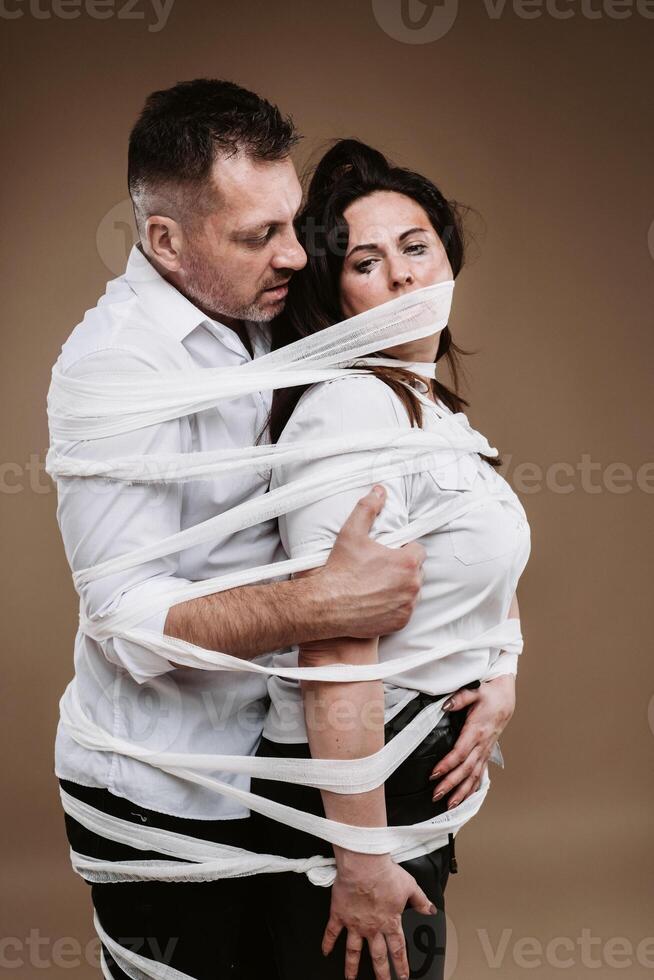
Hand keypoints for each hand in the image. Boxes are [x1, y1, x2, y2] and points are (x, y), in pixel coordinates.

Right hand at [320, 485, 425, 638]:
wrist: (327, 605)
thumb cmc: (340, 569)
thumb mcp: (351, 533)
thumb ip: (368, 508)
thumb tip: (379, 490)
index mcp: (407, 561)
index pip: (417, 550)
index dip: (403, 550)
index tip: (388, 553)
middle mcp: (413, 585)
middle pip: (417, 571)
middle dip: (403, 569)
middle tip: (381, 569)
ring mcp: (408, 605)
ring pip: (411, 592)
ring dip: (401, 588)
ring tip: (378, 585)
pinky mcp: (401, 622)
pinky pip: (405, 611)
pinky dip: (395, 607)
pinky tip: (377, 601)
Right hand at [323, 854, 434, 979]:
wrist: (364, 865)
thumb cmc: (385, 874)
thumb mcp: (410, 886)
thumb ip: (421, 901)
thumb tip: (430, 910)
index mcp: (390, 922)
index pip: (398, 949)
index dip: (401, 965)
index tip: (403, 976)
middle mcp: (372, 927)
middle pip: (377, 956)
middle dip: (381, 972)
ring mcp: (354, 923)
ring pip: (353, 950)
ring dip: (352, 966)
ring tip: (350, 978)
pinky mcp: (340, 914)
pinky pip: (332, 932)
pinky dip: (327, 943)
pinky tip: (325, 951)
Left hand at [429, 675, 515, 806]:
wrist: (505, 698)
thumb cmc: (489, 695)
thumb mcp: (475, 691)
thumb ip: (460, 698)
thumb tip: (445, 705)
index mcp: (477, 730)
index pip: (460, 752)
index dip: (447, 764)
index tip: (434, 774)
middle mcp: (482, 744)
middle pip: (466, 769)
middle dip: (451, 784)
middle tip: (436, 795)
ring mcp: (485, 750)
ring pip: (474, 776)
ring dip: (462, 792)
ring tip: (449, 805)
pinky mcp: (486, 753)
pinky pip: (480, 774)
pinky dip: (473, 788)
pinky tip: (465, 798)